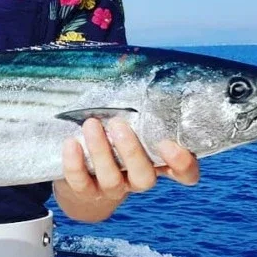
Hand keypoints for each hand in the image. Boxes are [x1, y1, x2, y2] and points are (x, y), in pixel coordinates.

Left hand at [54, 117, 199, 221]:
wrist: (82, 179)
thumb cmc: (111, 139)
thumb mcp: (127, 125)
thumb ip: (133, 105)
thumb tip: (126, 63)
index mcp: (156, 163)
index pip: (184, 173)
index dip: (182, 164)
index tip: (168, 144)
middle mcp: (137, 179)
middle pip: (145, 177)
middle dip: (132, 151)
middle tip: (118, 124)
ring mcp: (112, 189)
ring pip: (111, 179)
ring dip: (101, 151)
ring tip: (91, 124)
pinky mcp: (86, 193)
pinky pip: (81, 183)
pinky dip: (75, 164)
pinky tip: (71, 143)